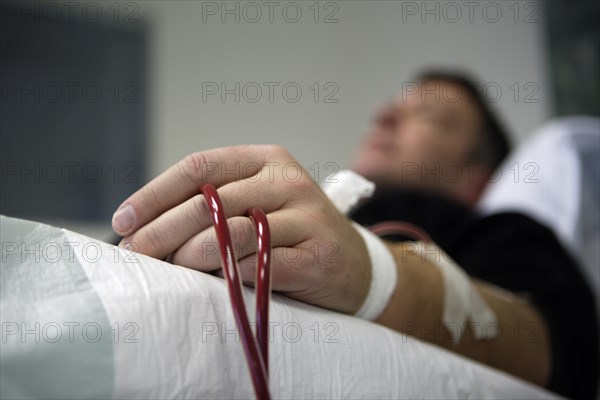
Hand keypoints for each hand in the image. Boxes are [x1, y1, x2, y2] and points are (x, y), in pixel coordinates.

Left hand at [112, 145, 370, 313]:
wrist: (355, 265)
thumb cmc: (293, 235)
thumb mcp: (258, 205)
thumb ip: (215, 208)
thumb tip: (145, 229)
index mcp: (267, 159)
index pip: (200, 167)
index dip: (155, 194)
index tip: (123, 222)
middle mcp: (288, 180)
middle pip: (210, 201)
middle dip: (162, 230)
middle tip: (135, 254)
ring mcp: (308, 216)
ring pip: (234, 232)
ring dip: (192, 254)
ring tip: (171, 269)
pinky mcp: (320, 254)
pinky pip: (263, 265)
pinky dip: (232, 276)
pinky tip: (214, 283)